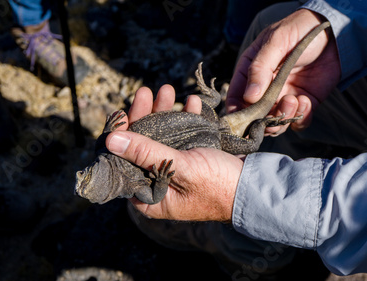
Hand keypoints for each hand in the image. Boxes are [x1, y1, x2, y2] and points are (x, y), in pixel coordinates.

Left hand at [107, 85, 242, 221]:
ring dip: (164, 112)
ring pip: (160, 137)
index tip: (121, 112)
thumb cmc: (217, 186)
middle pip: (140, 146)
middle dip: (144, 116)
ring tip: (168, 89)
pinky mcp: (190, 159)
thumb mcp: (179, 167)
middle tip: (146, 92)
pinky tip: (190, 102)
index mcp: (149, 196)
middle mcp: (157, 184)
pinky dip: (184, 119)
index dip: (120, 137)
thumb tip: (111, 140)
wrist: (254, 189)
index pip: (123, 164)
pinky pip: (181, 136)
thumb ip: (145, 153)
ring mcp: (174, 171)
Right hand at [227, 9, 339, 133]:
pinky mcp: (304, 104)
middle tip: (274, 112)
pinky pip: (298, 123)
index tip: (245, 118)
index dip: (237, 113)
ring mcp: (283, 99)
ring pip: (275, 125)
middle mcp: (264, 91)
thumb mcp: (275, 41)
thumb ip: (260, 68)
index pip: (235, 99)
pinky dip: (300, 118)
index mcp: (249, 74)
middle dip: (263, 121)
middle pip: (254, 118)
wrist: (332, 31)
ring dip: (282, 119)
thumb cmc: (298, 30)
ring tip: (293, 99)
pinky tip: (305, 100)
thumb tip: (249, 97)